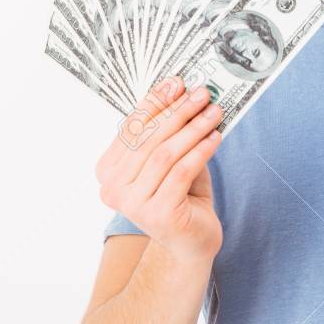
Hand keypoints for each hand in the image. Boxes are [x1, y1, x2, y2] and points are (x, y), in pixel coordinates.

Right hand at [95, 78, 224, 263]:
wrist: (192, 240)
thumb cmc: (181, 194)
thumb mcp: (169, 158)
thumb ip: (167, 130)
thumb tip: (180, 89)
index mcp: (107, 171)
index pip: (131, 128)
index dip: (154, 102)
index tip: (177, 82)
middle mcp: (112, 189)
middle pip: (148, 139)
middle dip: (178, 112)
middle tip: (202, 94)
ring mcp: (133, 205)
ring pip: (165, 154)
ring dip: (193, 128)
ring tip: (214, 112)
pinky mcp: (158, 214)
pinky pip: (182, 172)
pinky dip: (201, 150)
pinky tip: (215, 137)